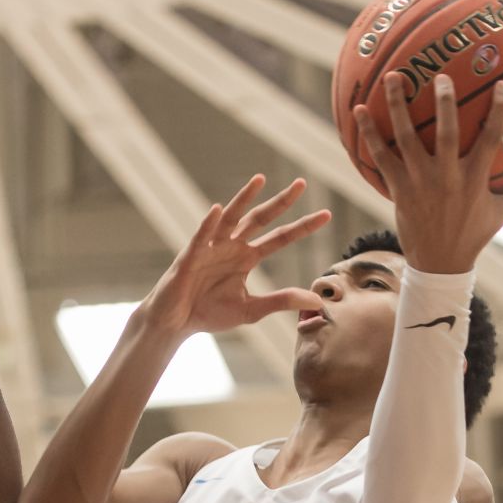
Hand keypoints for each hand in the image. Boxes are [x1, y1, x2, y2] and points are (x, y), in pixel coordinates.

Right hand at [142, 176, 328, 337]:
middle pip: (260, 219)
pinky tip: (218, 209)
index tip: (326, 214)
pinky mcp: (190, 256)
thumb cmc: (209, 312)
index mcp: (246, 257)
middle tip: (301, 183)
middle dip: (280, 202)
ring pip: (231, 217)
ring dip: (244, 198)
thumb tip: (316, 301)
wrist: (175, 322)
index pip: (280, 237)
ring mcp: (211, 248)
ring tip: (260, 180)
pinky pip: (201, 237)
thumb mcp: (252, 310)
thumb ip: (282, 301)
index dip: (302, 226)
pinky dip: (209, 223)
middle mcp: (231, 246)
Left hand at [352, 72, 502, 274]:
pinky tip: (359, 110)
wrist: (439, 263)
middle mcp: (447, 178)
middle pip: (446, 134)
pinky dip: (368, 133)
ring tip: (392, 77)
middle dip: (444, 103)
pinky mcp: (398, 189)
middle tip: (441, 76)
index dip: (498, 111)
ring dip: (397, 106)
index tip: (502, 84)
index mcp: (475, 180)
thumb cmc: (476, 232)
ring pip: (406, 139)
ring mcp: (419, 182)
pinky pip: (380, 156)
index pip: (490, 139)